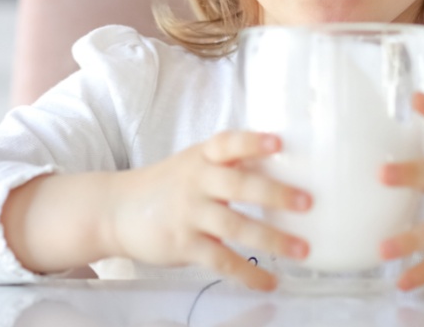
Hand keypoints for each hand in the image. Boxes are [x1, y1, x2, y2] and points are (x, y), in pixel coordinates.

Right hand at [110, 131, 312, 289]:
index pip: (229, 143)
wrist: (116, 210)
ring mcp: (189, 214)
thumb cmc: (168, 185)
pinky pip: (221, 260)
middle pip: (239, 185)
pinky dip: (248, 273)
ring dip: (272, 240)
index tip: (278, 142)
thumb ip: (231, 164)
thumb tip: (284, 167)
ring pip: (235, 226)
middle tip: (307, 202)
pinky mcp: (183, 244)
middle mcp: (197, 181)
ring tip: (302, 250)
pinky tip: (269, 281)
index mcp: (203, 156)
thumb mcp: (195, 163)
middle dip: (275, 194)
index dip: (253, 141)